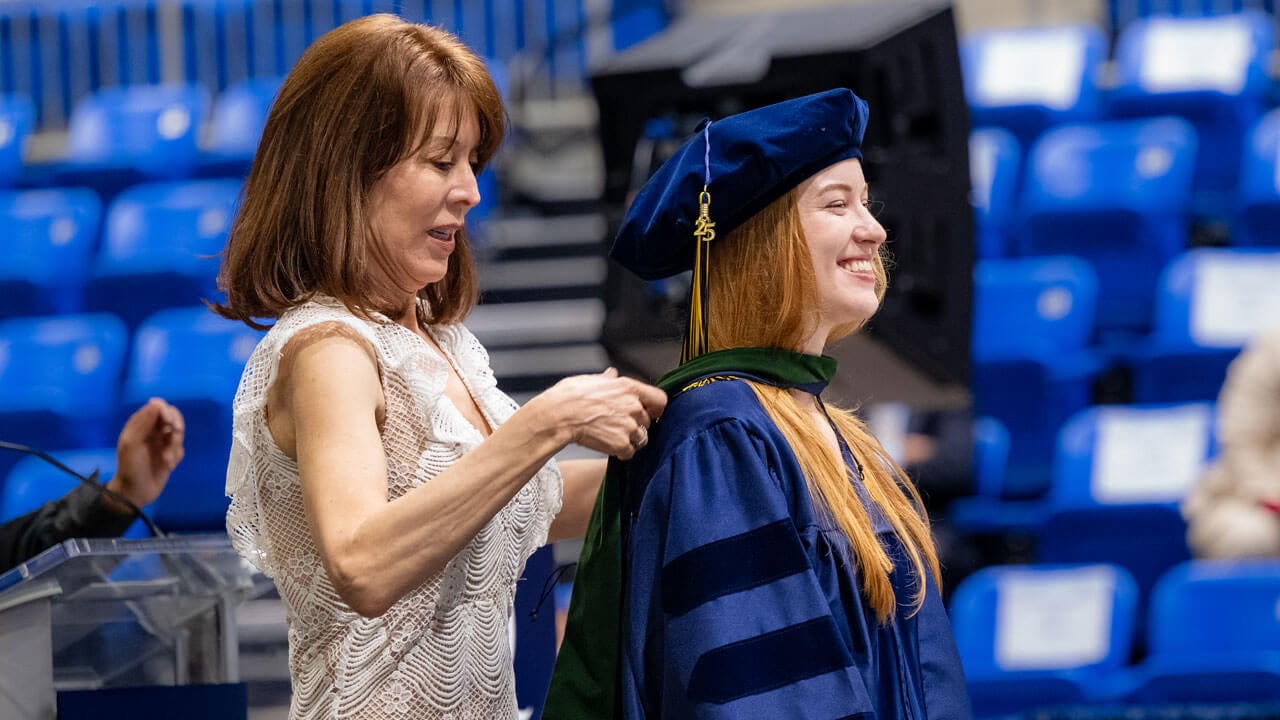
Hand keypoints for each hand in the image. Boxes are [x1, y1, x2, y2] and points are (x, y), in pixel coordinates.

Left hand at [104, 398, 185, 512]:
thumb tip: (156, 402)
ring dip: (175, 446)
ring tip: (167, 460)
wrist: (136, 492)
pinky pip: (181, 448)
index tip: (169, 422)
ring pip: (179, 433)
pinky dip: (176, 456)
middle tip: (176, 433)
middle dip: (176, 426)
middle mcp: (152, 430)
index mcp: (139, 424)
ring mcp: (162, 442)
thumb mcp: (133, 443)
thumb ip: (144, 422)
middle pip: (172, 416)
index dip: (166, 412)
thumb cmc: (131, 467)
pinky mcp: (170, 454)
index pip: (157, 407)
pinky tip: (168, 466)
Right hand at [542, 368, 666, 459]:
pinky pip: (629, 452)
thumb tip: (612, 374)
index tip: (652, 412)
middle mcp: (634, 407)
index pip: (660, 400)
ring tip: (612, 435)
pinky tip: (608, 445)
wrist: (559, 416)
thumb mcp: (592, 380)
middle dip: (636, 425)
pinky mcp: (622, 444)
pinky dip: (621, 452)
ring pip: (642, 438)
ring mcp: (629, 427)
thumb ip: (608, 380)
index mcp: (629, 388)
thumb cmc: (570, 396)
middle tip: (618, 425)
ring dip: (631, 439)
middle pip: (648, 421)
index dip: (656, 408)